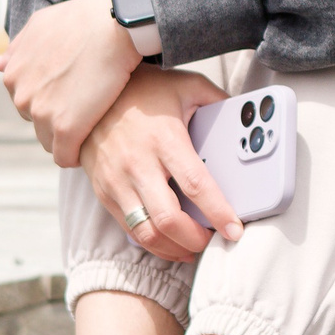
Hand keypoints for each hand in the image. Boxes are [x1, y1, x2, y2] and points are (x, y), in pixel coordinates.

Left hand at [0, 0, 144, 167]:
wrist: (111, 21)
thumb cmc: (80, 18)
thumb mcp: (40, 26)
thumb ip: (18, 48)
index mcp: (13, 75)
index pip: (26, 102)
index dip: (51, 100)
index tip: (71, 96)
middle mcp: (21, 96)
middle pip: (37, 123)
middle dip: (57, 118)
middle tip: (85, 107)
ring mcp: (42, 114)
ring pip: (51, 142)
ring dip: (68, 137)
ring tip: (91, 126)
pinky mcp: (66, 129)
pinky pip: (65, 156)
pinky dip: (76, 155)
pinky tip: (92, 145)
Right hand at [79, 69, 239, 260]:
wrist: (88, 92)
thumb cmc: (143, 90)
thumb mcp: (186, 86)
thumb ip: (217, 101)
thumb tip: (246, 115)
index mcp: (164, 138)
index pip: (195, 184)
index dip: (217, 211)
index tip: (235, 229)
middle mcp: (138, 163)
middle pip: (168, 218)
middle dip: (196, 239)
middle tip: (215, 240)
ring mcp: (117, 180)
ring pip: (146, 231)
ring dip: (174, 248)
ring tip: (193, 248)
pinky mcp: (104, 191)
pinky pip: (129, 228)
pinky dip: (152, 242)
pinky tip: (169, 242)